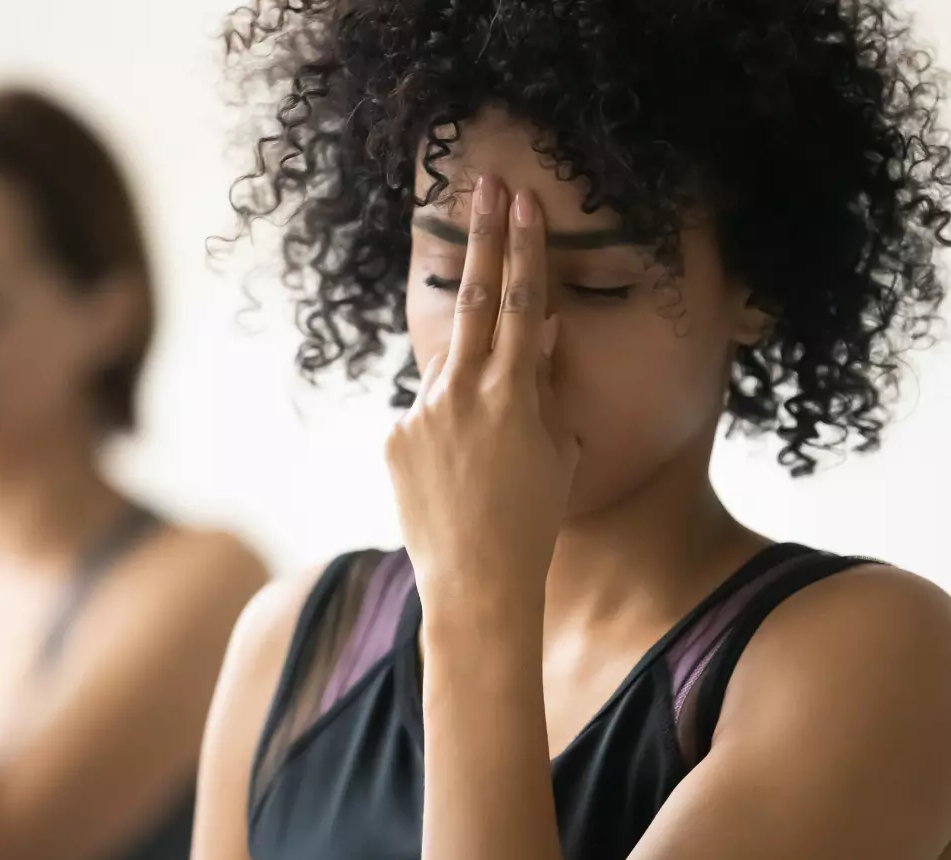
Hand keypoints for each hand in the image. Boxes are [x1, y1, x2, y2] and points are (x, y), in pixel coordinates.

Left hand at [386, 177, 579, 617]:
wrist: (475, 583)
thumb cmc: (533, 520)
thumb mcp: (558, 449)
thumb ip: (545, 386)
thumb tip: (544, 333)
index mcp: (513, 393)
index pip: (524, 302)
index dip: (524, 247)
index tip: (521, 200)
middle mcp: (461, 392)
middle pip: (476, 299)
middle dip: (482, 237)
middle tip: (485, 185)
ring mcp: (420, 412)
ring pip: (449, 373)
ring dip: (470, 393)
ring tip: (484, 461)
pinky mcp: (392, 436)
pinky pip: (423, 417)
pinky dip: (442, 435)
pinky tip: (455, 484)